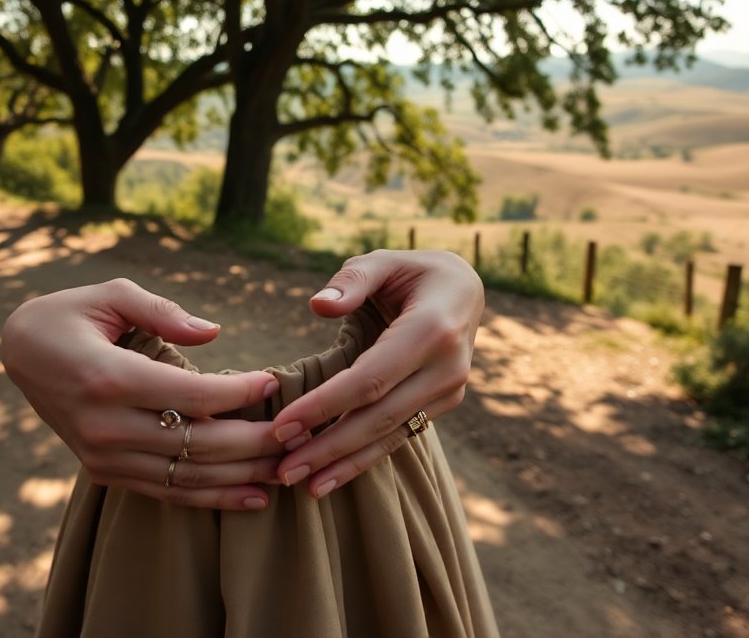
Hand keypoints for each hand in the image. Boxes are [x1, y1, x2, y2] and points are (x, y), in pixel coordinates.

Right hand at [1, 278, 283, 510]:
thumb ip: (163, 311)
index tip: (276, 384)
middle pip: (198, 444)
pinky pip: (166, 492)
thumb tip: (213, 332)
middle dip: (256, 442)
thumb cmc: (71, 314)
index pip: (191, 396)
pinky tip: (252, 498)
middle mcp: (105, 426)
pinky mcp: (103, 472)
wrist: (18, 354)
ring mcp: (103, 456)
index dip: (239, 393)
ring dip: (243, 477)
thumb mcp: (111, 294)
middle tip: (300, 432)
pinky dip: (212, 498)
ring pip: (187, 477)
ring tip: (289, 469)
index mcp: (108, 378)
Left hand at [269, 249, 483, 497]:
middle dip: (329, 447)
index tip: (282, 426)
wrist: (465, 290)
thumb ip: (352, 279)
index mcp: (431, 330)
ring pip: (391, 435)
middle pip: (379, 417)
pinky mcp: (443, 405)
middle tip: (284, 470)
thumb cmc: (413, 272)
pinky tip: (332, 478)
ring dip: (346, 464)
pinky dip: (365, 459)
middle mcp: (447, 368)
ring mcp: (449, 391)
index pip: (370, 379)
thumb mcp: (384, 260)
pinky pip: (400, 435)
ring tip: (305, 488)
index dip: (325, 405)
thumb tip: (318, 305)